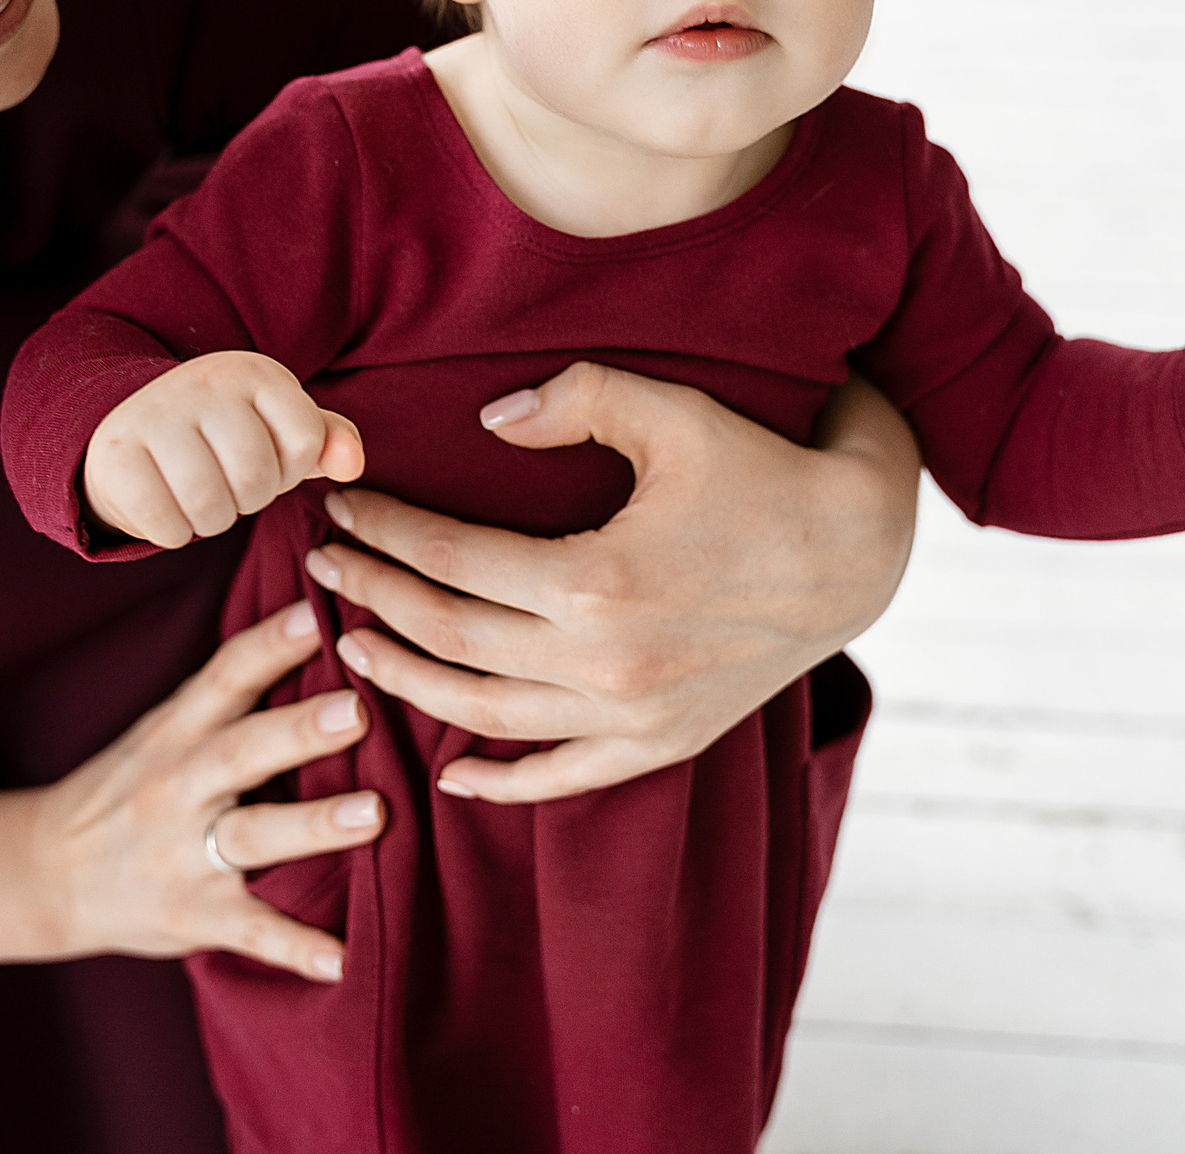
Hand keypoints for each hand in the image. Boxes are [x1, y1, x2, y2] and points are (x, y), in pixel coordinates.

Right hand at [31, 602, 385, 981]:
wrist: (46, 871)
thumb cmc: (129, 785)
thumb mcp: (167, 728)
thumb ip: (231, 691)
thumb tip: (320, 626)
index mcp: (178, 730)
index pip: (225, 676)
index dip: (270, 643)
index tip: (317, 613)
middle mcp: (179, 786)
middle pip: (240, 752)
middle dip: (298, 731)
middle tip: (356, 709)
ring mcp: (185, 854)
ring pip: (251, 837)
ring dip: (313, 825)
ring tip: (373, 814)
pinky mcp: (193, 916)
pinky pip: (250, 932)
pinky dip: (296, 948)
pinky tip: (343, 958)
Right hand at [84, 350, 363, 546]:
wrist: (130, 429)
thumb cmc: (222, 436)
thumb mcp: (278, 428)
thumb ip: (325, 440)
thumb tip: (351, 464)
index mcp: (255, 372)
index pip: (306, 442)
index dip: (290, 469)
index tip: (265, 458)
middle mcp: (204, 382)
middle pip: (257, 479)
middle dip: (248, 498)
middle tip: (226, 483)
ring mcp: (154, 414)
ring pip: (211, 505)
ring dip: (211, 519)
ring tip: (199, 496)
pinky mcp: (114, 455)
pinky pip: (165, 524)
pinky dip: (172, 532)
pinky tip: (165, 507)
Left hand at [304, 364, 919, 803]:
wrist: (860, 551)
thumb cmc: (761, 467)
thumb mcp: (670, 412)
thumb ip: (573, 400)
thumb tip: (484, 420)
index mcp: (597, 582)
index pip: (451, 561)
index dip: (387, 531)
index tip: (344, 505)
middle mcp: (606, 665)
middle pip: (450, 639)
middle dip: (374, 597)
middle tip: (325, 562)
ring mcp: (634, 717)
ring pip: (486, 716)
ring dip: (409, 682)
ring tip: (355, 642)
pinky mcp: (664, 744)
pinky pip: (563, 779)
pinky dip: (502, 783)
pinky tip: (451, 771)